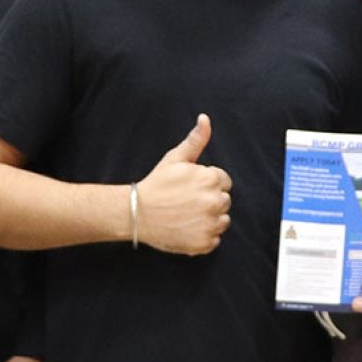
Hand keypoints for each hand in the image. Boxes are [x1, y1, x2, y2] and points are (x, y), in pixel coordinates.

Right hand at [133, 115, 230, 255]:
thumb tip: (205, 119)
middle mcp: (215, 201)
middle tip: (186, 202)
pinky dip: (203, 237)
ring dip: (209, 219)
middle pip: (224, 201)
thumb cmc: (156, 184)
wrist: (137, 213)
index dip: (207, 183)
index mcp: (211, 179)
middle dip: (209, 200)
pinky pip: (214, 240)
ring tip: (186, 216)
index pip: (223, 181)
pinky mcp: (205, 243)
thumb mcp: (175, 159)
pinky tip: (186, 229)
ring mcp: (210, 224)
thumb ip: (195, 140)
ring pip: (222, 221)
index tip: (190, 188)